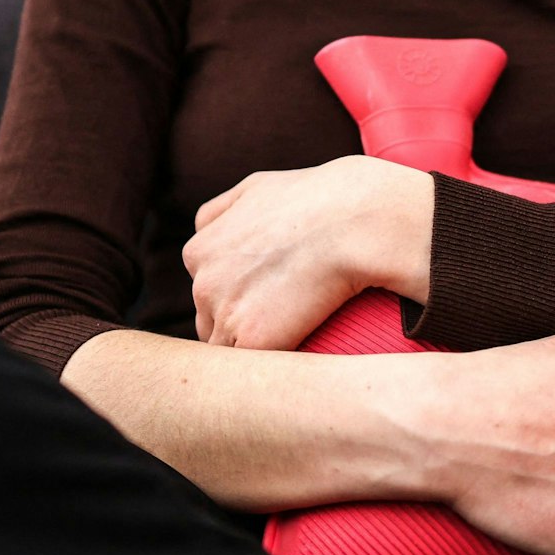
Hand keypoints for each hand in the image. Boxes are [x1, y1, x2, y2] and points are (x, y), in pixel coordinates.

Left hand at [186, 154, 432, 349]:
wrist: (354, 221)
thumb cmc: (314, 200)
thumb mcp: (254, 189)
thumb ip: (221, 212)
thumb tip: (206, 228)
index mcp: (199, 252)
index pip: (205, 290)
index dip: (233, 297)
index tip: (262, 298)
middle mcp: (203, 284)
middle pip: (210, 321)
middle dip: (237, 322)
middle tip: (279, 318)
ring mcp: (225, 314)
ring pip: (226, 347)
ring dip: (250, 346)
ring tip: (288, 337)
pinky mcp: (254, 340)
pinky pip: (250, 365)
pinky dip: (268, 362)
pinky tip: (295, 347)